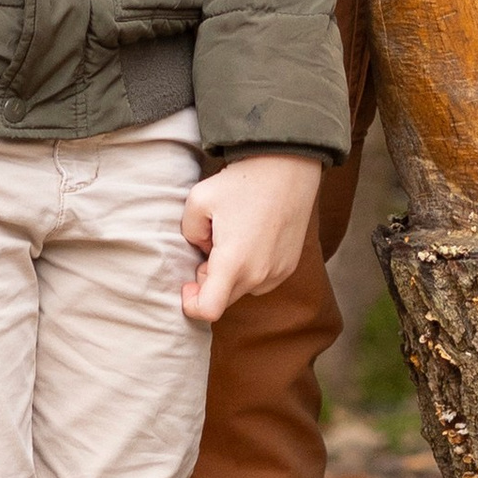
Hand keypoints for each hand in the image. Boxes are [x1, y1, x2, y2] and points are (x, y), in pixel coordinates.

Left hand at [180, 153, 324, 323]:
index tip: (188, 284)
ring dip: (230, 276)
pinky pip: (261, 280)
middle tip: (210, 247)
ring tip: (234, 239)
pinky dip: (250, 269)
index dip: (191, 304)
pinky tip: (252, 240)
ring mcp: (277, 272)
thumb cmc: (242, 182)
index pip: (208, 310)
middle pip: (224, 300)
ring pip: (242, 290)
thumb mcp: (197, 200)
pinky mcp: (289, 266)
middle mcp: (258, 274)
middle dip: (209, 282)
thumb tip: (203, 249)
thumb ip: (189, 233)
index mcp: (233, 262)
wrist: (288, 167)